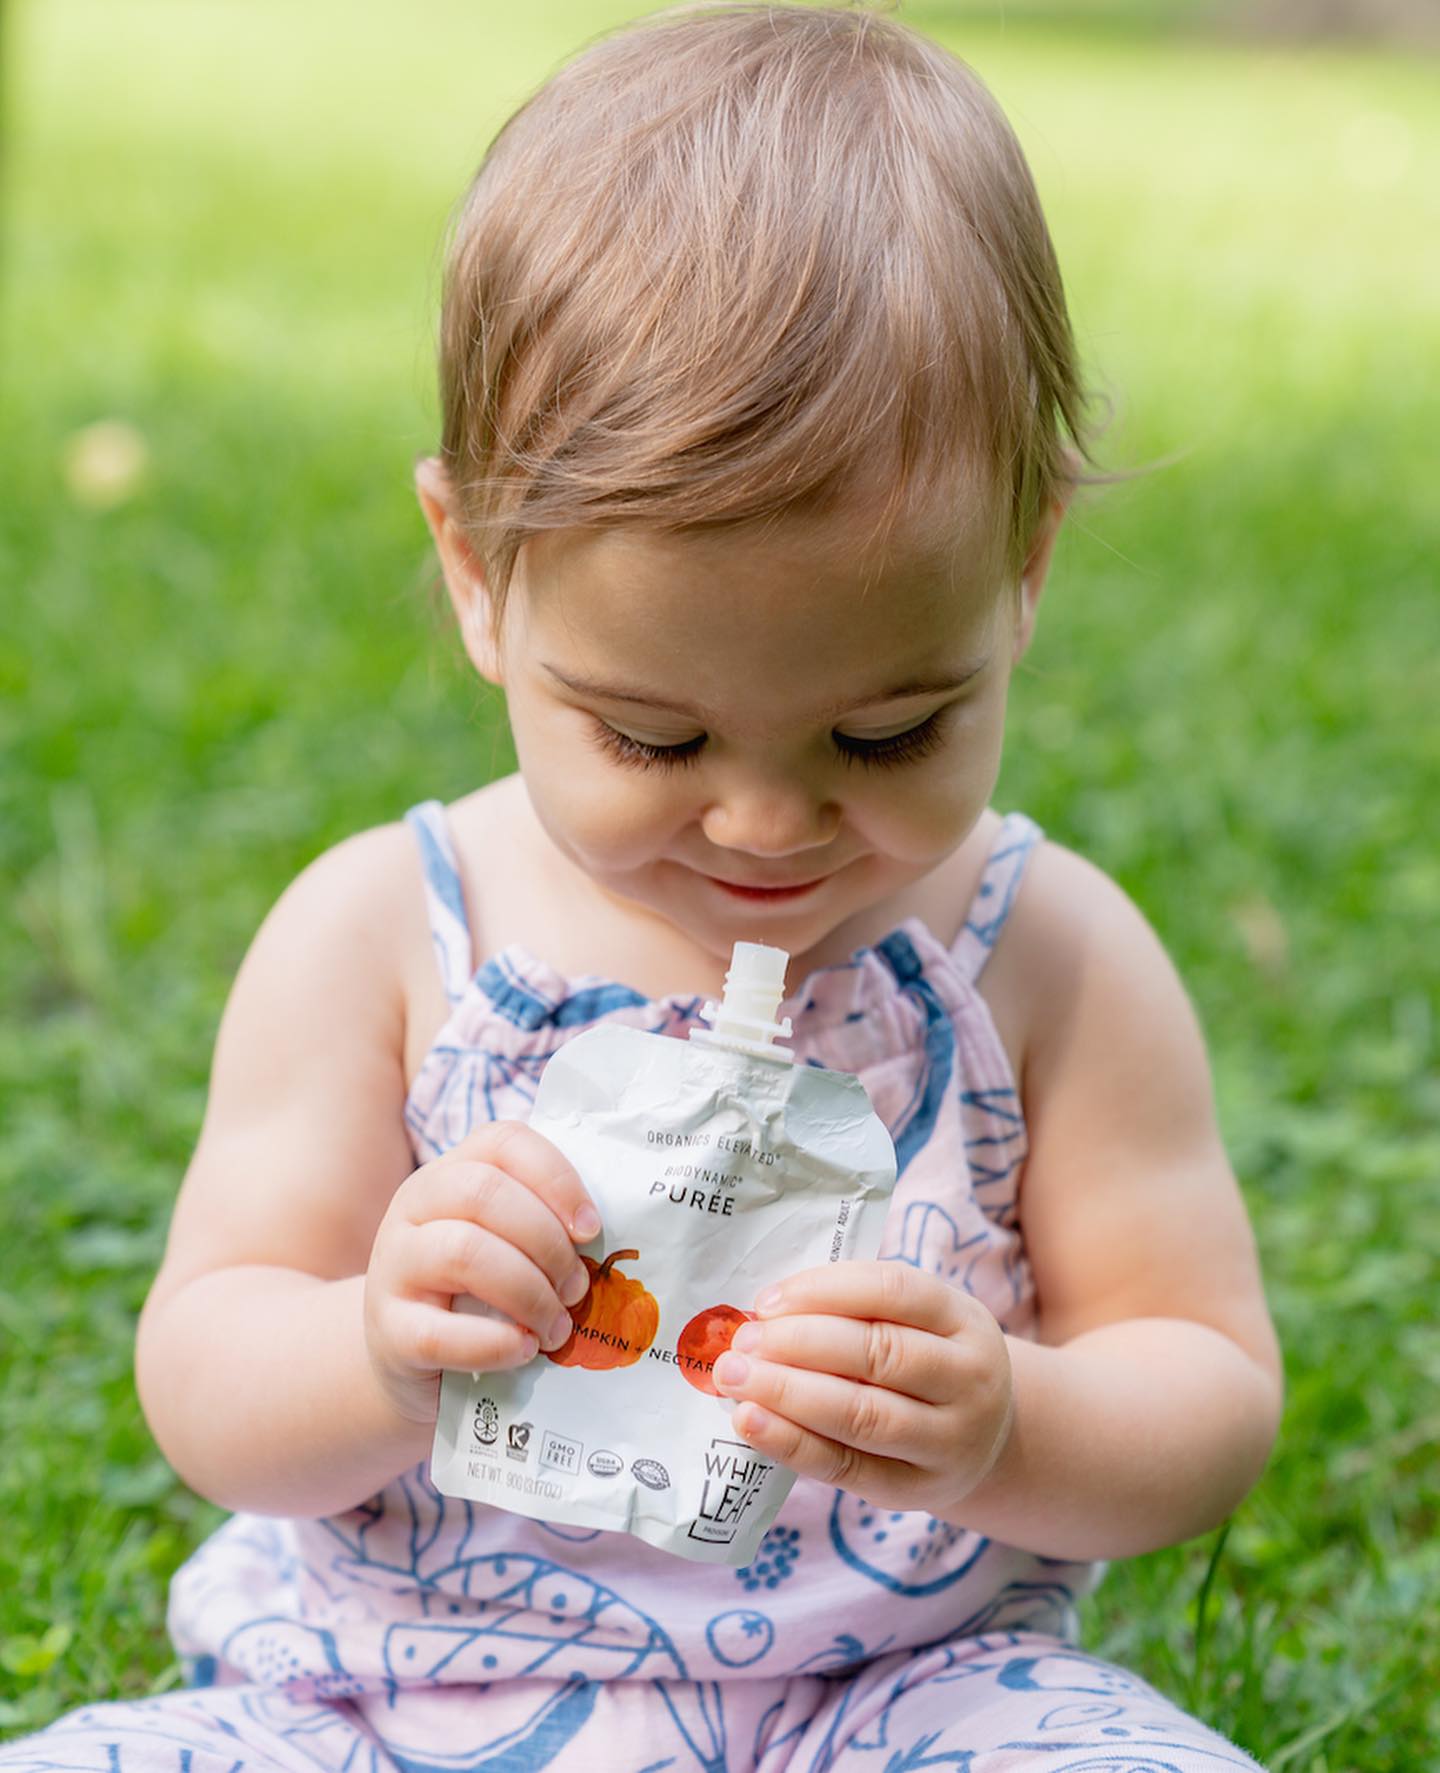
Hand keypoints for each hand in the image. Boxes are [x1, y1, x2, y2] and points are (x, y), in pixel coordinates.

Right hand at [363, 1120, 599, 1425]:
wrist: (410, 1357)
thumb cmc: (477, 1292)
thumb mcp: (506, 1243)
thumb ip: (544, 1226)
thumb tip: (616, 1235)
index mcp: (451, 1172)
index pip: (504, 1141)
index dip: (556, 1178)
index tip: (591, 1228)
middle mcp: (414, 1205)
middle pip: (484, 1193)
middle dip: (547, 1242)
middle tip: (578, 1288)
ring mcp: (393, 1265)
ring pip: (464, 1252)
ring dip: (528, 1293)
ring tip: (557, 1327)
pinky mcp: (387, 1329)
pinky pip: (440, 1332)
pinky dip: (494, 1344)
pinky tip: (524, 1351)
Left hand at [712, 1259, 1013, 1515]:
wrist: (986, 1440)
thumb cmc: (927, 1361)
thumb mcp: (920, 1321)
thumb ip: (857, 1308)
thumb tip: (766, 1310)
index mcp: (964, 1320)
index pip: (895, 1291)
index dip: (826, 1290)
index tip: (769, 1300)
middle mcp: (968, 1380)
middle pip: (879, 1354)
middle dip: (799, 1343)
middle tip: (743, 1340)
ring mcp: (948, 1442)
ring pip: (863, 1414)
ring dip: (788, 1393)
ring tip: (735, 1378)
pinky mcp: (914, 1489)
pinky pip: (847, 1467)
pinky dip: (793, 1444)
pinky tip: (751, 1423)